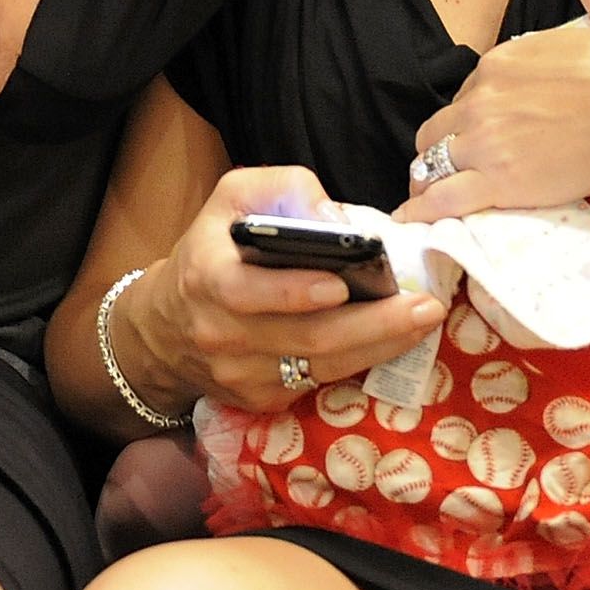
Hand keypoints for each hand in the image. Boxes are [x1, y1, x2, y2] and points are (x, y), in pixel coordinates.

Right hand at [124, 167, 444, 413]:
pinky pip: (319, 383)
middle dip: (371, 324)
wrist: (165, 327)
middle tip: (424, 308)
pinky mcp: (261, 399)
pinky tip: (391, 341)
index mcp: (207, 279)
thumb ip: (282, 190)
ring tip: (423, 322)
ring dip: (379, 346)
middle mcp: (221, 334)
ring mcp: (242, 375)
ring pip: (320, 367)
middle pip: (304, 338)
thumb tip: (336, 218)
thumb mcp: (231, 198)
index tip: (342, 283)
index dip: (294, 291)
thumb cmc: (211, 249)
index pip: (247, 292)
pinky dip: (359, 361)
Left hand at [399, 24, 589, 220]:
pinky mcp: (497, 181)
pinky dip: (422, 212)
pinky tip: (413, 222)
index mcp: (497, 66)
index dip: (466, 124)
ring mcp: (484, 141)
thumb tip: (543, 72)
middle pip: (437, 132)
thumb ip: (540, 66)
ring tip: (430, 202)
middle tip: (447, 173)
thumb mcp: (567, 51)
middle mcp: (480, 100)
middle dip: (439, 153)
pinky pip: (442, 199)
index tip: (473, 141)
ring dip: (429, 183)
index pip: (465, 99)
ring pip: (431, 165)